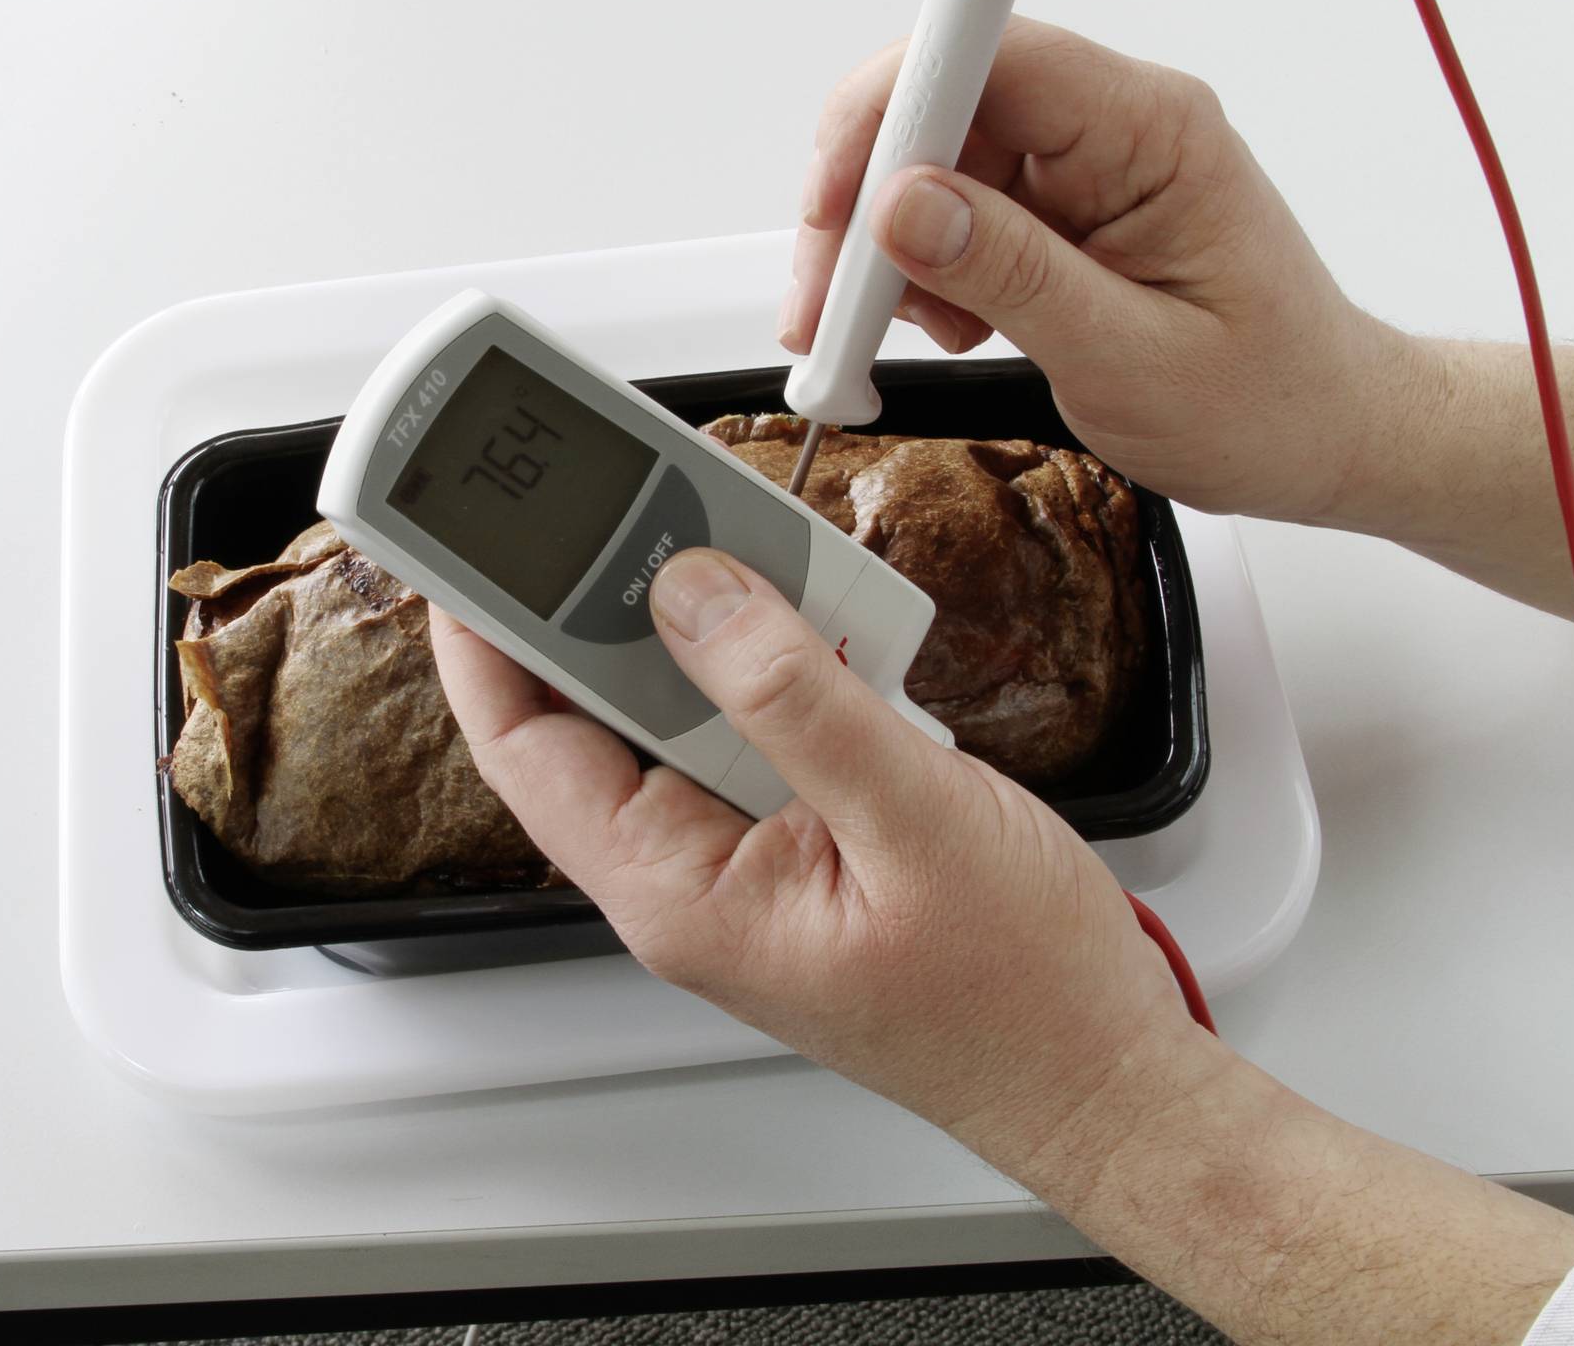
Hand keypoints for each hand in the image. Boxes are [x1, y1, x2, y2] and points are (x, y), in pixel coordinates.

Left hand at [431, 552, 1573, 1345]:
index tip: (469, 536)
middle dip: (615, 599)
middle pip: (598, 711)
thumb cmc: (1019, 998)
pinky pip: (761, 728)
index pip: (525, 743)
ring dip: (718, 627)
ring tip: (754, 548)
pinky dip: (785, 663)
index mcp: (679, 890)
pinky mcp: (803, 841)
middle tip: (632, 498)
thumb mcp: (909, 818)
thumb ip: (794, 699)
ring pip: (688, 709)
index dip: (483, 634)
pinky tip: (827, 617)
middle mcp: (693, 877)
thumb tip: (694, 594)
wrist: (1104, 1076)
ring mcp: (747, 859)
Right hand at [782, 17, 1421, 524]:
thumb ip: (1013, 276)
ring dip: (886, 247)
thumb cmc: (1267, 401)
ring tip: (900, 335)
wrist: (1324, 436)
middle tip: (829, 304)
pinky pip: (954, 207)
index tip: (836, 198)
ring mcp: (1083, 164)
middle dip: (864, 200)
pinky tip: (947, 326)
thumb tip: (904, 205)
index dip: (893, 109)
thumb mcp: (1129, 357)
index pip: (993, 57)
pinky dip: (921, 269)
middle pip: (941, 107)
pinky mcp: (1061, 205)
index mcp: (1152, 130)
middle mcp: (1113, 126)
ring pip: (931, 163)